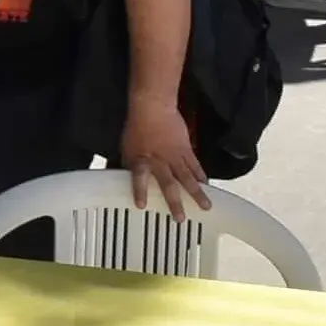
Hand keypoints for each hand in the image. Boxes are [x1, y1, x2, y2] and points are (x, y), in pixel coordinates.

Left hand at [121, 95, 209, 211]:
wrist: (152, 107)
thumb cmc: (136, 127)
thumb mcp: (125, 148)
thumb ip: (126, 166)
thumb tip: (118, 178)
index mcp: (141, 161)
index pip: (138, 178)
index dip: (140, 191)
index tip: (141, 206)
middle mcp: (159, 162)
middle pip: (168, 185)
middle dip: (175, 202)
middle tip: (180, 218)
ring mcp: (175, 157)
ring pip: (188, 178)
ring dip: (197, 193)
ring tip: (206, 207)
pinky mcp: (186, 150)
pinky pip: (195, 165)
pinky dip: (202, 176)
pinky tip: (207, 185)